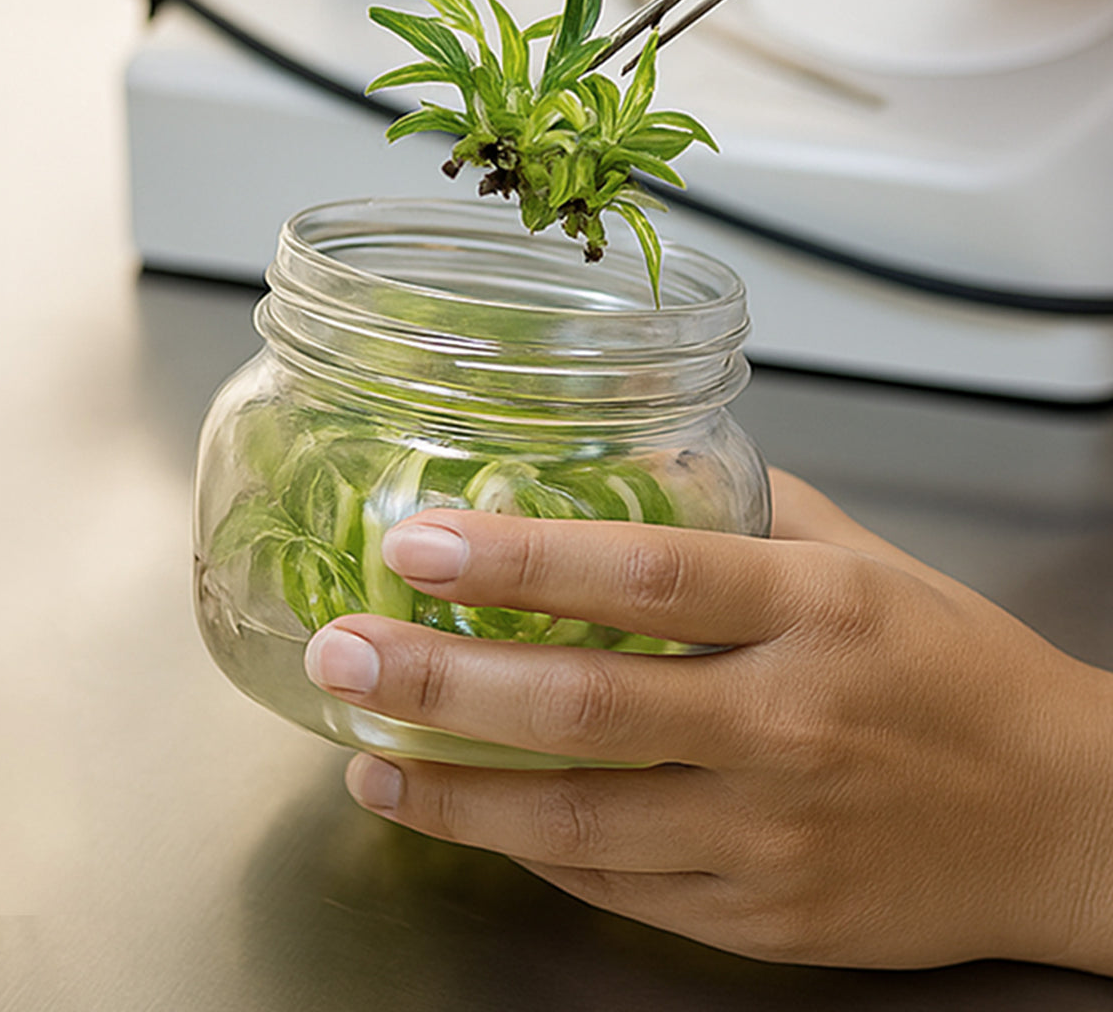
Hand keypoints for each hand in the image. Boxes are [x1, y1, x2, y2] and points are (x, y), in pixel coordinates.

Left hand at [304, 470, 1112, 972]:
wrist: (1064, 817)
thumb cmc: (958, 670)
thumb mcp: (866, 561)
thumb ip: (746, 513)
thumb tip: (631, 471)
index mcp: (816, 611)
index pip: (644, 576)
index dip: (519, 561)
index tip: (419, 545)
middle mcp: (789, 722)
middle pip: (585, 706)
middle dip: (441, 682)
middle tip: (345, 656)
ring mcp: (775, 832)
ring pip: (583, 821)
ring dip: (457, 794)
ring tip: (367, 759)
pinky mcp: (769, 916)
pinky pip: (623, 887)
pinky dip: (537, 851)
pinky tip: (476, 818)